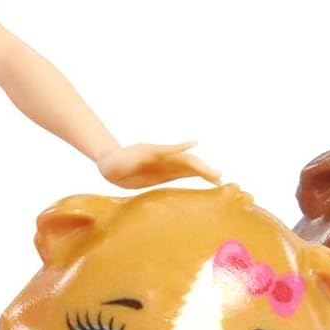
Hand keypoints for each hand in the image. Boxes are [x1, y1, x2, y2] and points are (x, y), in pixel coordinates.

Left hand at [97, 141, 218, 189]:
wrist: (109, 164)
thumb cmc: (117, 161)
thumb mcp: (127, 160)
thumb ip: (143, 157)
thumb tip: (161, 149)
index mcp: (157, 154)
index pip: (181, 158)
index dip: (197, 164)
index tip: (213, 171)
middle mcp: (164, 159)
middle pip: (188, 164)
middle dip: (204, 170)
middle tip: (220, 178)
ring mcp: (164, 166)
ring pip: (188, 169)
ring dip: (203, 174)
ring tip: (218, 180)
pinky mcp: (162, 175)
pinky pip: (181, 175)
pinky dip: (194, 175)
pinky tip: (205, 178)